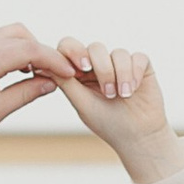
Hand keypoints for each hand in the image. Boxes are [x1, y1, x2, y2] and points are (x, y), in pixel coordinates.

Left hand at [0, 27, 65, 183]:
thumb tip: (52, 83)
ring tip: (40, 74)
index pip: (32, 50)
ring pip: (13, 34)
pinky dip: (16, 50)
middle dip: (46, 53)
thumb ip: (25, 95)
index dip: (56, 61)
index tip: (71, 75)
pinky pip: (0, 40)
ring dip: (30, 49)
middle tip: (59, 75)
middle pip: (25, 36)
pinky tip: (20, 72)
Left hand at [48, 37, 183, 183]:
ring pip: (118, 53)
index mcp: (80, 72)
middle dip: (102, 69)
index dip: (73, 51)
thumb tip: (42, 64)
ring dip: (120, 75)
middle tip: (107, 92)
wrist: (138, 137)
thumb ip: (65, 81)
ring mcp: (120, 63)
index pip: (70, 47)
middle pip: (95, 48)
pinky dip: (134, 73)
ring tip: (122, 95)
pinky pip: (137, 57)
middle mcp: (99, 64)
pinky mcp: (141, 65)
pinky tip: (133, 90)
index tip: (82, 67)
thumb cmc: (107, 122)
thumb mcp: (81, 102)